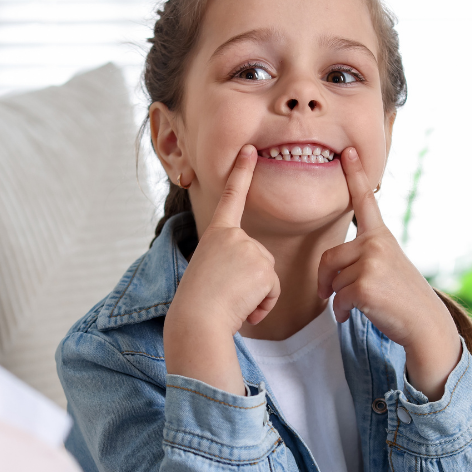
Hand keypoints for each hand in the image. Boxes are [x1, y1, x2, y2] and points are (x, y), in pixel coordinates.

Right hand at [163, 146, 280, 395]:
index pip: (230, 197)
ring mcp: (250, 249)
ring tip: (232, 302)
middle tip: (226, 294)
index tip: (249, 149)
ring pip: (269, 276)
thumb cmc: (198, 305)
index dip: (241, 172)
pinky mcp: (263, 268)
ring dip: (257, 296)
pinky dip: (263, 305)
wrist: (196, 322)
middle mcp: (234, 236)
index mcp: (216, 234)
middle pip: (261, 257)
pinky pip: (274, 290)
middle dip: (252, 282)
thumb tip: (255, 277)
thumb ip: (232, 263)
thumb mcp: (210, 272)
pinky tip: (244, 309)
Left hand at [318, 147, 460, 397]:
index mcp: (381, 236)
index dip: (356, 175)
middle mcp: (377, 242)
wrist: (424, 324)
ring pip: (332, 279)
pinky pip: (337, 297)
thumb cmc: (400, 299)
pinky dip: (340, 312)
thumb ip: (361, 259)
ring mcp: (372, 261)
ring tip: (357, 306)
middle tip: (336, 295)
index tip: (348, 151)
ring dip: (337, 298)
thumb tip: (327, 279)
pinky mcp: (365, 283)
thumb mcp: (385, 268)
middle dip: (326, 280)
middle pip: (328, 257)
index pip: (365, 201)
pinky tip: (353, 316)